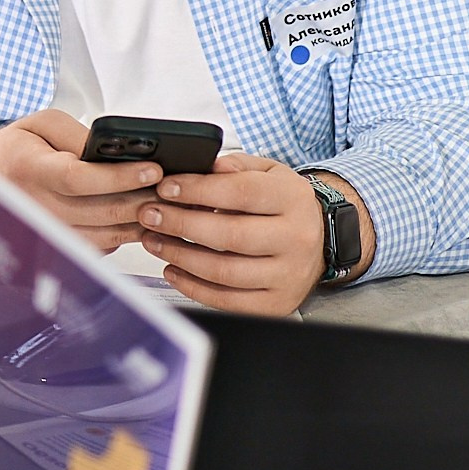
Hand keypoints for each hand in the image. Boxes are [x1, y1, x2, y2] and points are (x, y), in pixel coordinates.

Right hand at [0, 109, 165, 248]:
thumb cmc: (18, 149)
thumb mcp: (43, 124)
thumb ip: (78, 134)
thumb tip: (117, 154)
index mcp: (30, 169)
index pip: (79, 178)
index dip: (120, 177)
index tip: (152, 170)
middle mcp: (36, 206)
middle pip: (100, 212)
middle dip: (143, 199)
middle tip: (172, 188)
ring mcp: (46, 231)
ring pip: (105, 235)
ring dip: (140, 221)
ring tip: (164, 203)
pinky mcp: (57, 246)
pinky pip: (99, 247)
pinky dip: (124, 234)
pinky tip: (139, 218)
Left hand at [135, 154, 368, 315]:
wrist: (318, 242)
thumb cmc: (283, 206)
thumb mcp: (268, 173)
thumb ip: (236, 166)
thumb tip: (207, 166)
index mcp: (293, 199)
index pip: (241, 192)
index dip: (198, 190)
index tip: (166, 188)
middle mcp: (296, 239)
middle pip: (230, 235)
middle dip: (181, 224)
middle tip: (150, 215)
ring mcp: (288, 275)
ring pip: (225, 271)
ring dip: (180, 256)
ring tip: (154, 241)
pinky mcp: (276, 303)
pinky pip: (227, 301)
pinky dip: (193, 287)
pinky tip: (172, 269)